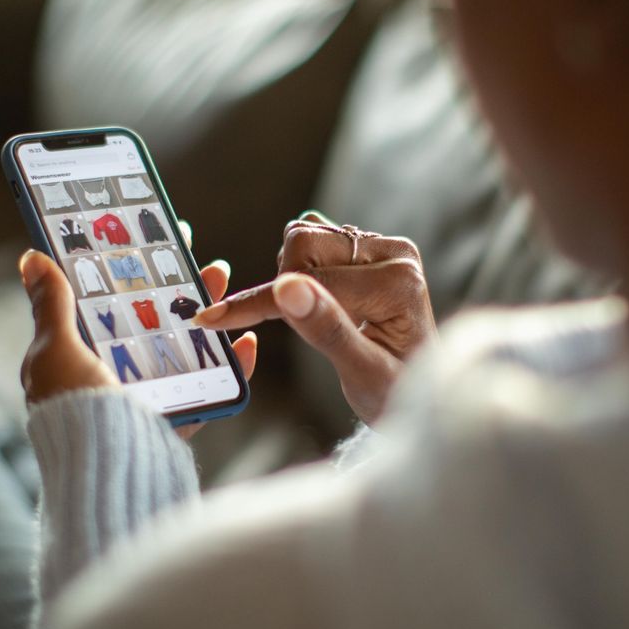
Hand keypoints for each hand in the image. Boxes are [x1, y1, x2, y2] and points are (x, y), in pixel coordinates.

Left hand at [18, 231, 257, 439]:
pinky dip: (232, 366)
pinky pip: (212, 388)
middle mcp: (114, 375)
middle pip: (154, 319)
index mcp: (80, 356)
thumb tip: (32, 257)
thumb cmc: (73, 411)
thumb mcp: (55, 351)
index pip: (108, 301)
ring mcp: (149, 397)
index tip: (154, 239)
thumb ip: (53, 306)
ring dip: (208, 311)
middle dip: (178, 285)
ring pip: (185, 345)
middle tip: (199, 256)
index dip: (130, 268)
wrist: (105, 473)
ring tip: (222, 279)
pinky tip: (246, 342)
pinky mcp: (178, 420)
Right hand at [195, 213, 434, 423]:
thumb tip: (286, 288)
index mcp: (399, 282)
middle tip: (299, 326)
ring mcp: (381, 247)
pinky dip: (297, 271)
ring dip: (291, 276)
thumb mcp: (362, 374)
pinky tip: (314, 303)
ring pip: (303, 236)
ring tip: (315, 318)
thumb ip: (327, 331)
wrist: (415, 391)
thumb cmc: (393, 393)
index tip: (213, 319)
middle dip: (284, 286)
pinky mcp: (367, 247)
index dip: (259, 303)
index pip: (312, 281)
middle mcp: (395, 253)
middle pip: (304, 242)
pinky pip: (311, 239)